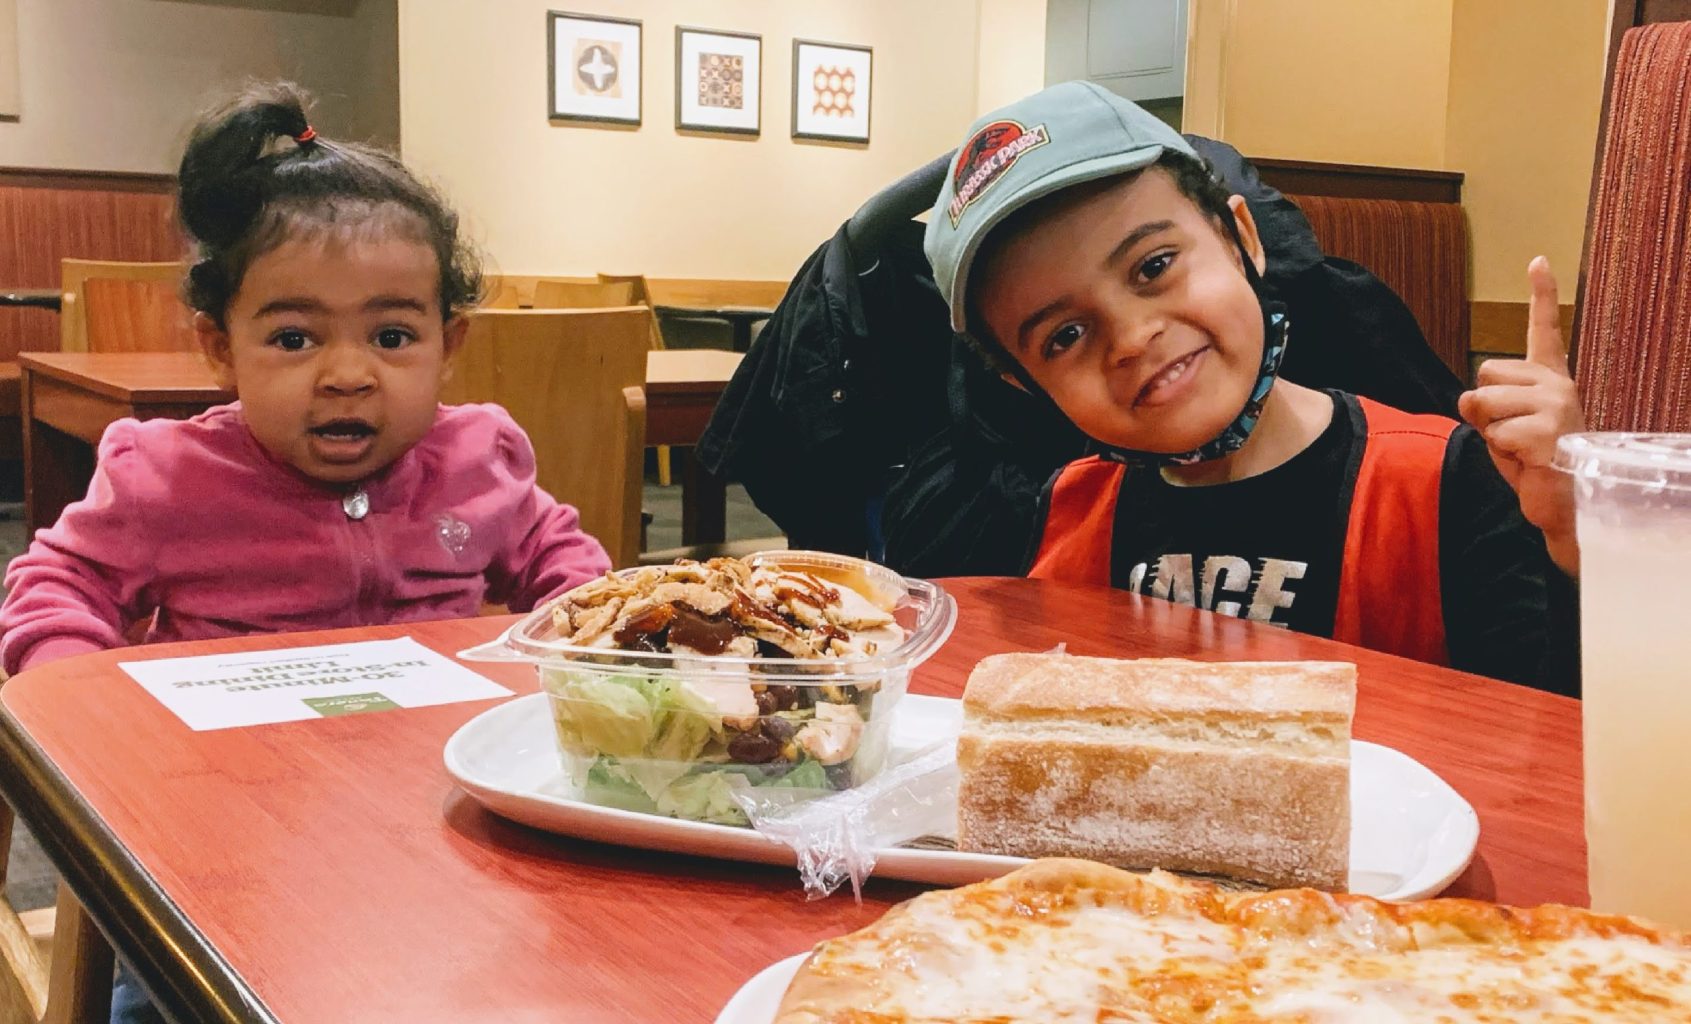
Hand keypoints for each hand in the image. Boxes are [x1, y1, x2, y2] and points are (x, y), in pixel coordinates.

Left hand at [1457, 257, 1585, 575]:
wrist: (1564, 504)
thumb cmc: (1532, 466)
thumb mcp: (1502, 429)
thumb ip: (1484, 405)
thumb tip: (1467, 399)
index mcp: (1549, 379)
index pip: (1544, 329)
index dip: (1542, 293)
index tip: (1538, 259)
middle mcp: (1558, 384)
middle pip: (1482, 376)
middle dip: (1483, 410)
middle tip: (1512, 436)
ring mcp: (1558, 405)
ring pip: (1483, 404)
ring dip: (1489, 432)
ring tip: (1519, 450)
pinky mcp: (1551, 431)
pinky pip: (1496, 433)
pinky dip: (1501, 454)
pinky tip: (1528, 462)